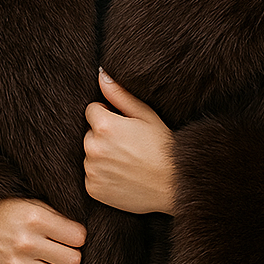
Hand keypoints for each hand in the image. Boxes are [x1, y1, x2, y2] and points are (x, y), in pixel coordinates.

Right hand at [0, 198, 85, 263]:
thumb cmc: (3, 211)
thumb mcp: (30, 203)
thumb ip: (57, 216)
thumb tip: (82, 234)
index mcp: (35, 218)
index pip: (78, 237)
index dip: (78, 236)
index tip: (70, 235)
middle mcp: (26, 243)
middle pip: (73, 260)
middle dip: (72, 254)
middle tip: (63, 249)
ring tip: (55, 263)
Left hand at [84, 69, 175, 214]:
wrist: (174, 185)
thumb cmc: (163, 147)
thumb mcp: (146, 115)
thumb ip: (119, 94)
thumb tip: (101, 74)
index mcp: (104, 126)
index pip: (92, 111)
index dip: (109, 116)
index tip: (125, 127)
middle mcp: (93, 148)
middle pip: (90, 134)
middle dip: (104, 137)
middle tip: (129, 146)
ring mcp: (92, 170)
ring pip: (90, 155)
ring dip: (103, 156)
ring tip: (128, 162)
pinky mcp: (92, 188)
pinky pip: (92, 176)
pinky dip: (103, 176)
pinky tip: (123, 176)